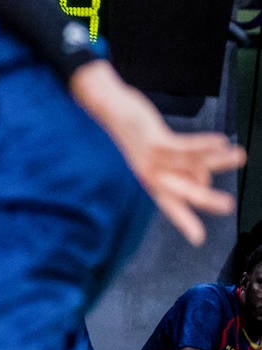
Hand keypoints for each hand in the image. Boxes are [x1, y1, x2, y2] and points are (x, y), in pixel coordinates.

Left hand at [71, 60, 244, 245]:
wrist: (109, 109)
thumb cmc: (138, 134)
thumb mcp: (158, 154)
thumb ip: (181, 170)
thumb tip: (204, 182)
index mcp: (151, 180)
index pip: (170, 205)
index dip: (185, 222)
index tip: (198, 240)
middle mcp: (150, 173)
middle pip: (181, 191)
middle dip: (205, 198)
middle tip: (228, 206)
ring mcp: (149, 157)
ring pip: (189, 163)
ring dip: (217, 159)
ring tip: (240, 156)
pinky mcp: (152, 140)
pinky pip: (183, 145)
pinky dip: (203, 143)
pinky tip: (221, 141)